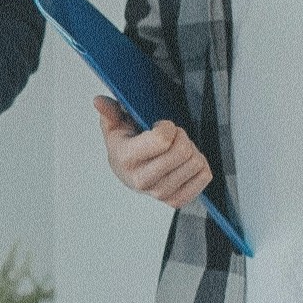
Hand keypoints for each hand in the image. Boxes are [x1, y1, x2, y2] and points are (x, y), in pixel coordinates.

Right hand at [94, 95, 212, 207]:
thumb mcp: (114, 126)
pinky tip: (183, 164)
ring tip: (175, 151)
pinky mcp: (176, 200)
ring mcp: (159, 193)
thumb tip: (98, 101)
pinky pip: (204, 176)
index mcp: (126, 159)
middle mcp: (142, 180)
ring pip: (196, 162)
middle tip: (171, 138)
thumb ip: (109, 111)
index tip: (158, 127)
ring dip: (191, 151)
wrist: (128, 174)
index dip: (167, 126)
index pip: (163, 139)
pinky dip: (200, 166)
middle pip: (183, 150)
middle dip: (181, 136)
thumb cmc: (125, 146)